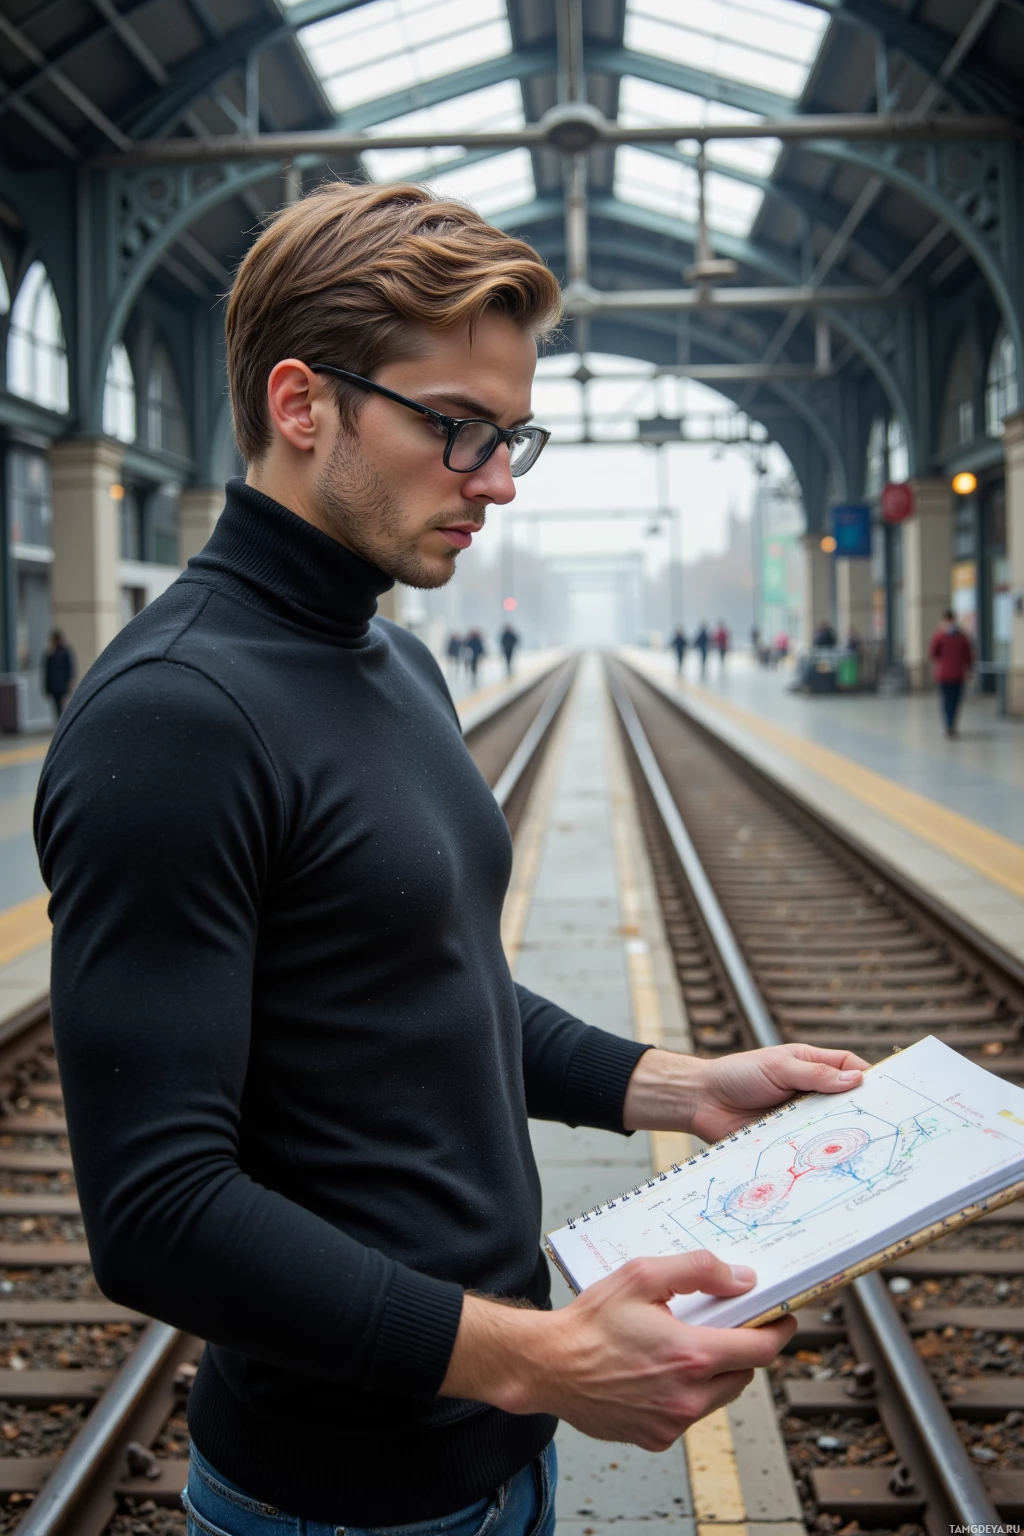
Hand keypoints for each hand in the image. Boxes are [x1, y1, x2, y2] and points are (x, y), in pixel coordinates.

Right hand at [440, 1253, 795, 1450]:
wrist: (549, 1365)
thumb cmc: (590, 1322)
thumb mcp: (642, 1275)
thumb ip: (698, 1270)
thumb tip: (741, 1278)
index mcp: (691, 1355)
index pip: (761, 1349)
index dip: (779, 1330)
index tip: (785, 1317)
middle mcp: (688, 1396)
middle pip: (746, 1374)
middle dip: (743, 1347)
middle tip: (727, 1324)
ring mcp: (673, 1423)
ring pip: (721, 1396)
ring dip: (717, 1371)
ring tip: (687, 1345)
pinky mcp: (657, 1438)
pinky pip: (691, 1414)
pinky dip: (688, 1393)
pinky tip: (661, 1371)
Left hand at [622, 1043, 869, 1141]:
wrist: (700, 1102)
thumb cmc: (737, 1075)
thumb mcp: (778, 1067)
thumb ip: (815, 1074)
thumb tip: (857, 1080)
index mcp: (811, 1066)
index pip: (850, 1069)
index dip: (871, 1078)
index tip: (893, 1091)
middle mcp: (810, 1094)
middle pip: (847, 1103)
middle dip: (865, 1112)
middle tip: (888, 1126)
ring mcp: (801, 1119)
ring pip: (832, 1129)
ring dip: (844, 1137)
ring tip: (868, 1148)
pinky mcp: (789, 1143)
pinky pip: (811, 1150)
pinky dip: (822, 1156)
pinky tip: (835, 1165)